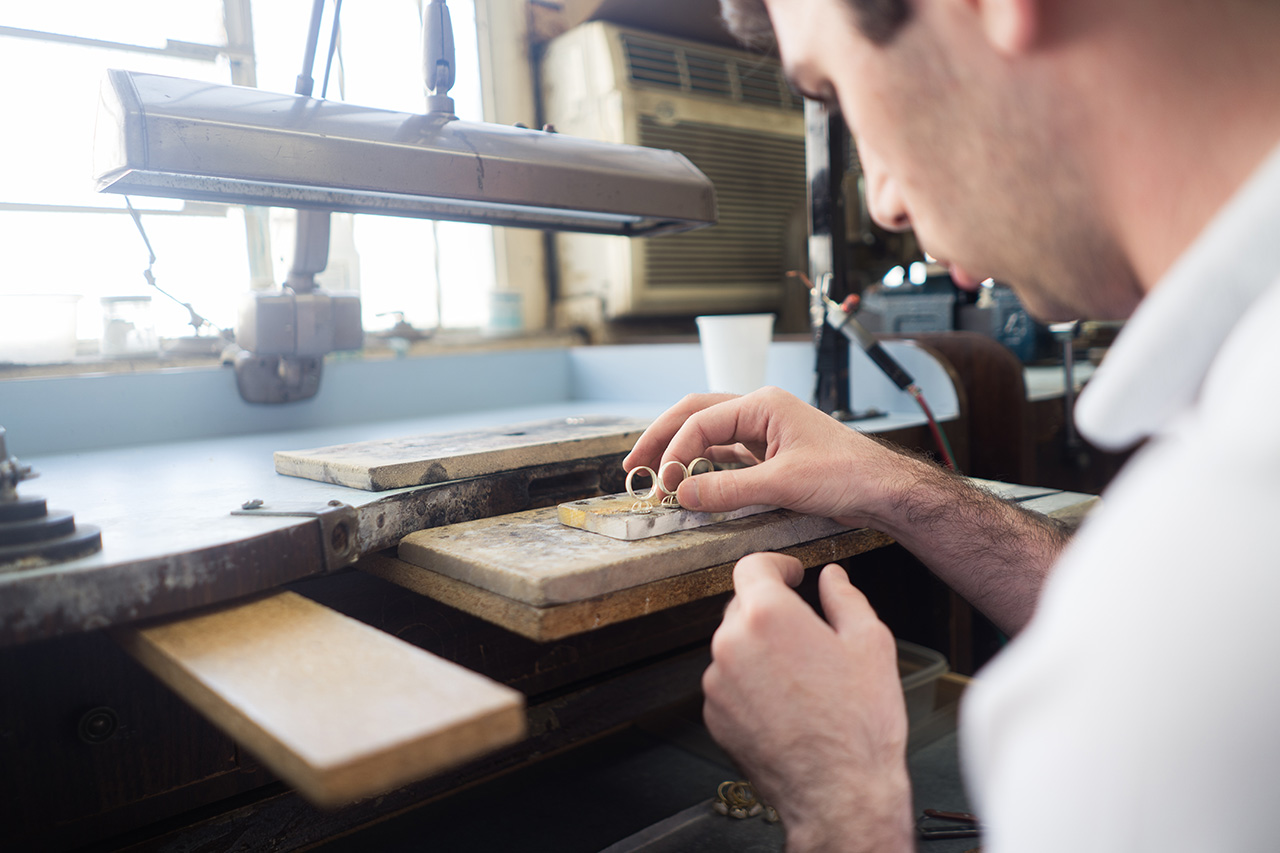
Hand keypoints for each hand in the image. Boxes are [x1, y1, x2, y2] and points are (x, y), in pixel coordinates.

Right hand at [624, 388, 912, 527]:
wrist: (883, 491)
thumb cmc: (848, 474)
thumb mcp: (783, 484)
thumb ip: (729, 490)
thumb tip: (684, 493)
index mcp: (763, 404)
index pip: (701, 421)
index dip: (675, 452)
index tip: (663, 483)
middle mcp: (760, 412)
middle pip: (695, 416)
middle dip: (662, 439)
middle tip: (633, 465)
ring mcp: (764, 432)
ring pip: (708, 435)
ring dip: (679, 452)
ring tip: (653, 473)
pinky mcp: (769, 455)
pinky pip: (725, 456)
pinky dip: (702, 468)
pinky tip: (688, 482)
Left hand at [703, 553, 913, 851]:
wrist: (839, 794)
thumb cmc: (859, 725)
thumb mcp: (870, 644)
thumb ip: (846, 599)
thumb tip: (834, 578)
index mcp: (769, 616)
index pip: (753, 566)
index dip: (776, 565)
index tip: (791, 575)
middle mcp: (733, 644)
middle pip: (743, 607)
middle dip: (773, 612)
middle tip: (809, 635)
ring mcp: (718, 683)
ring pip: (736, 647)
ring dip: (761, 651)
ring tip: (804, 681)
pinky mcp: (714, 716)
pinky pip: (729, 684)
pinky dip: (751, 685)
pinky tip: (786, 706)